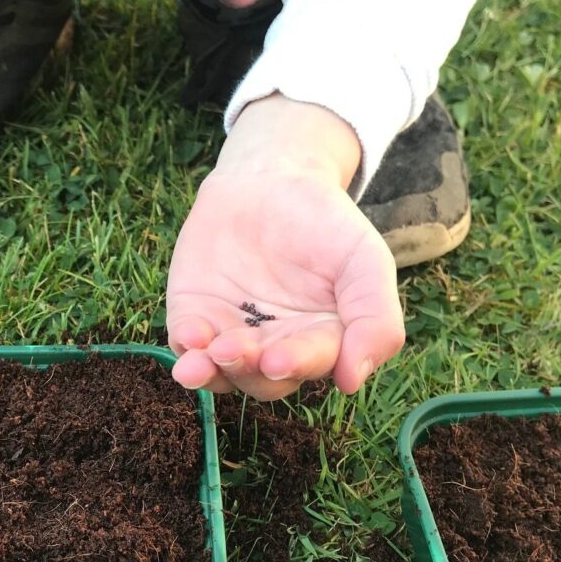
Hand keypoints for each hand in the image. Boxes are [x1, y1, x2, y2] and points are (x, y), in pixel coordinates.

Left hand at [166, 95, 404, 399]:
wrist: (271, 181)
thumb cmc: (326, 224)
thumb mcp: (364, 259)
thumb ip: (374, 317)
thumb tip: (353, 380)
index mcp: (323, 342)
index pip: (312, 364)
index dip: (297, 365)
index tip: (281, 360)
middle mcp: (276, 349)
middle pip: (264, 379)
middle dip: (251, 370)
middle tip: (238, 352)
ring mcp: (232, 336)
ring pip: (222, 372)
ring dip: (213, 372)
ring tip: (207, 357)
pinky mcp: (195, 318)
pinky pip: (187, 344)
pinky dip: (186, 347)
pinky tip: (189, 337)